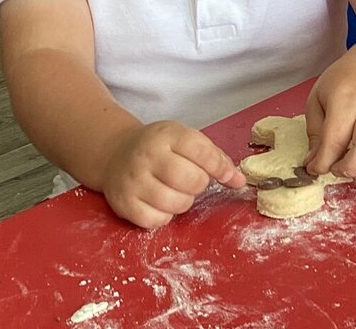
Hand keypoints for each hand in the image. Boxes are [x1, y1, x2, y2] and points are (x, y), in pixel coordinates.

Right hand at [101, 121, 245, 228]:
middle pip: (192, 181)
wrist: (115, 153)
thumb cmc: (159, 148)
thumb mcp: (185, 140)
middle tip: (192, 180)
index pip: (203, 152)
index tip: (227, 176)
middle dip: (199, 184)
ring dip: (184, 201)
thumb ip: (214, 157)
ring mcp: (133, 181)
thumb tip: (239, 180)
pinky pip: (156, 220)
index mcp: (167, 135)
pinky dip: (164, 216)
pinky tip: (160, 202)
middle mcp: (148, 156)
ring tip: (176, 190)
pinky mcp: (124, 204)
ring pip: (176, 203)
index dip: (220, 168)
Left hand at [304, 56, 355, 179]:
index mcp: (345, 100)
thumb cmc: (343, 82)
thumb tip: (314, 163)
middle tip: (337, 168)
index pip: (335, 139)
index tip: (315, 168)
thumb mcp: (317, 99)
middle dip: (349, 168)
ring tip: (354, 168)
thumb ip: (315, 133)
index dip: (323, 162)